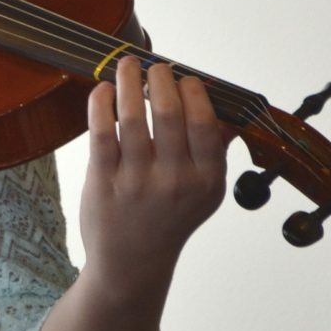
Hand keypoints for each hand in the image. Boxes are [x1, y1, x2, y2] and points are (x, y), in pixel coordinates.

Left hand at [79, 57, 226, 300]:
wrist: (132, 265)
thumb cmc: (168, 220)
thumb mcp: (204, 192)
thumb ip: (216, 151)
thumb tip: (230, 109)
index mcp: (207, 181)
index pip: (206, 123)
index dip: (194, 91)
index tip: (183, 77)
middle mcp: (175, 182)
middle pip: (170, 112)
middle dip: (160, 77)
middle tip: (153, 65)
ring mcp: (138, 182)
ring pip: (133, 116)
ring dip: (128, 80)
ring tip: (126, 66)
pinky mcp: (104, 180)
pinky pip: (102, 130)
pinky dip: (101, 102)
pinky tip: (102, 90)